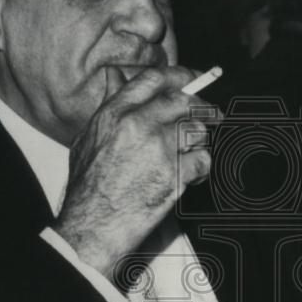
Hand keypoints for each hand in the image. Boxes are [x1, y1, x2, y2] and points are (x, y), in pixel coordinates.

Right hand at [54, 65, 220, 276]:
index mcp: (115, 113)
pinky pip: (203, 160)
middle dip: (203, 107)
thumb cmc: (87, 188)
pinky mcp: (175, 175)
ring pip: (197, 130)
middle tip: (213, 114)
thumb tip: (115, 76)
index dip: (179, 75)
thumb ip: (108, 105)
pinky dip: (202, 168)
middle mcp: (138, 125)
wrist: (92, 227)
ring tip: (193, 153)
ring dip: (200, 141)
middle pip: (184, 101)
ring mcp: (158, 149)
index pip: (155, 79)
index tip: (193, 79)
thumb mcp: (87, 138)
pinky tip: (192, 176)